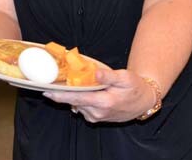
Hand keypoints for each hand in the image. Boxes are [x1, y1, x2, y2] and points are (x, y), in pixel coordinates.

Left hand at [42, 68, 156, 122]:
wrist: (144, 101)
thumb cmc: (135, 87)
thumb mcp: (125, 77)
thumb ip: (108, 76)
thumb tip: (95, 73)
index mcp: (104, 102)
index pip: (77, 99)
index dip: (61, 95)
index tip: (47, 91)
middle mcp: (98, 112)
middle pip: (73, 103)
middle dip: (61, 94)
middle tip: (50, 84)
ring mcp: (97, 116)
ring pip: (77, 105)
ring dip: (71, 96)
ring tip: (67, 84)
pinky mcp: (97, 117)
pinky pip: (82, 108)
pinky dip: (78, 100)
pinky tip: (80, 91)